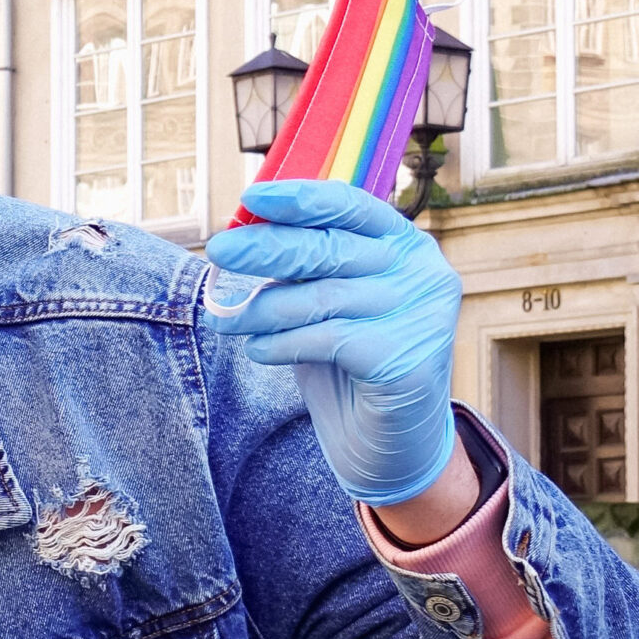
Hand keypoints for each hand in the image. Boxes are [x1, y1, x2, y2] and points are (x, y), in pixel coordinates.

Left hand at [203, 179, 462, 506]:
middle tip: (218, 251)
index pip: (351, 206)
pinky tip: (260, 349)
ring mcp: (421, 314)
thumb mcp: (324, 301)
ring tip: (225, 320)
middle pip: (330, 248)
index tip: (250, 197)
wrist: (387, 441)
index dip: (300, 198)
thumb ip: (301, 268)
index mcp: (403, 243)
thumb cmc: (348, 360)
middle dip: (266, 248)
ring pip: (321, 297)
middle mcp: (421, 271)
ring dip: (261, 307)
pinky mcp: (407, 357)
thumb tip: (239, 236)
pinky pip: (325, 339)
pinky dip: (281, 343)